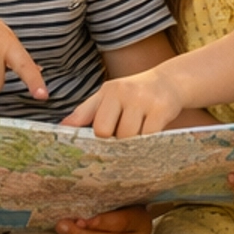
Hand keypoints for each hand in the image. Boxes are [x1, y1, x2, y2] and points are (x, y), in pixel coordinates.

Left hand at [55, 206, 152, 233]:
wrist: (136, 224)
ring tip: (64, 233)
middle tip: (62, 226)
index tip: (78, 219)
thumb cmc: (124, 206)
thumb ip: (105, 204)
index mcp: (141, 220)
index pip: (120, 222)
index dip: (98, 222)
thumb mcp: (121, 201)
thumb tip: (79, 213)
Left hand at [63, 70, 183, 138]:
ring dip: (131, 144)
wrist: (170, 82)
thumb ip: (87, 111)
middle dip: (111, 142)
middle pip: (105, 131)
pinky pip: (148, 137)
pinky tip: (150, 139)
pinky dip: (148, 143)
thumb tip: (63, 126)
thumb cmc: (135, 93)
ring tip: (137, 138)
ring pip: (127, 137)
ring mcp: (142, 100)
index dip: (88, 137)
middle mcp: (123, 92)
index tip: (85, 152)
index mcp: (107, 91)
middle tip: (119, 143)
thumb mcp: (109, 96)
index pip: (88, 119)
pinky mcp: (161, 109)